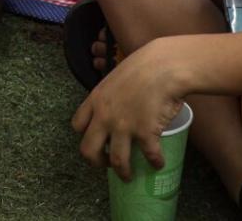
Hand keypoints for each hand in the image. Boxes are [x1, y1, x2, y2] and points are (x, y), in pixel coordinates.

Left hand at [72, 40, 188, 180]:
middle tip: (105, 165)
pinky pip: (149, 156)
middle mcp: (105, 117)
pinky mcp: (145, 133)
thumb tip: (117, 107)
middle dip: (96, 162)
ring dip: (123, 173)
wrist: (164, 66)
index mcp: (96, 100)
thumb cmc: (144, 66)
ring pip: (117, 161)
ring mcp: (124, 127)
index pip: (77, 125)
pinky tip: (158, 163)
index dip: (84, 136)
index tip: (95, 140)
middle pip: (88, 150)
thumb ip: (111, 95)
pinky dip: (155, 162)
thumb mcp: (116, 77)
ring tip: (129, 176)